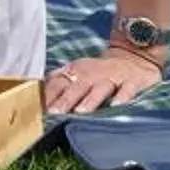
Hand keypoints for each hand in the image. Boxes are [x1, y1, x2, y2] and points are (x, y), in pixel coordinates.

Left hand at [43, 49, 165, 115]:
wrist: (133, 57)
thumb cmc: (99, 71)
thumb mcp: (78, 71)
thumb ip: (58, 81)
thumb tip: (36, 94)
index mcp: (77, 71)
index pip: (60, 82)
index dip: (49, 95)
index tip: (39, 108)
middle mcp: (93, 74)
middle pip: (77, 87)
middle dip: (66, 99)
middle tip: (55, 112)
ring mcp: (113, 78)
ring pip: (100, 89)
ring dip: (90, 99)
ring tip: (81, 111)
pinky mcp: (132, 82)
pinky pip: (127, 89)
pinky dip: (123, 97)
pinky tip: (117, 105)